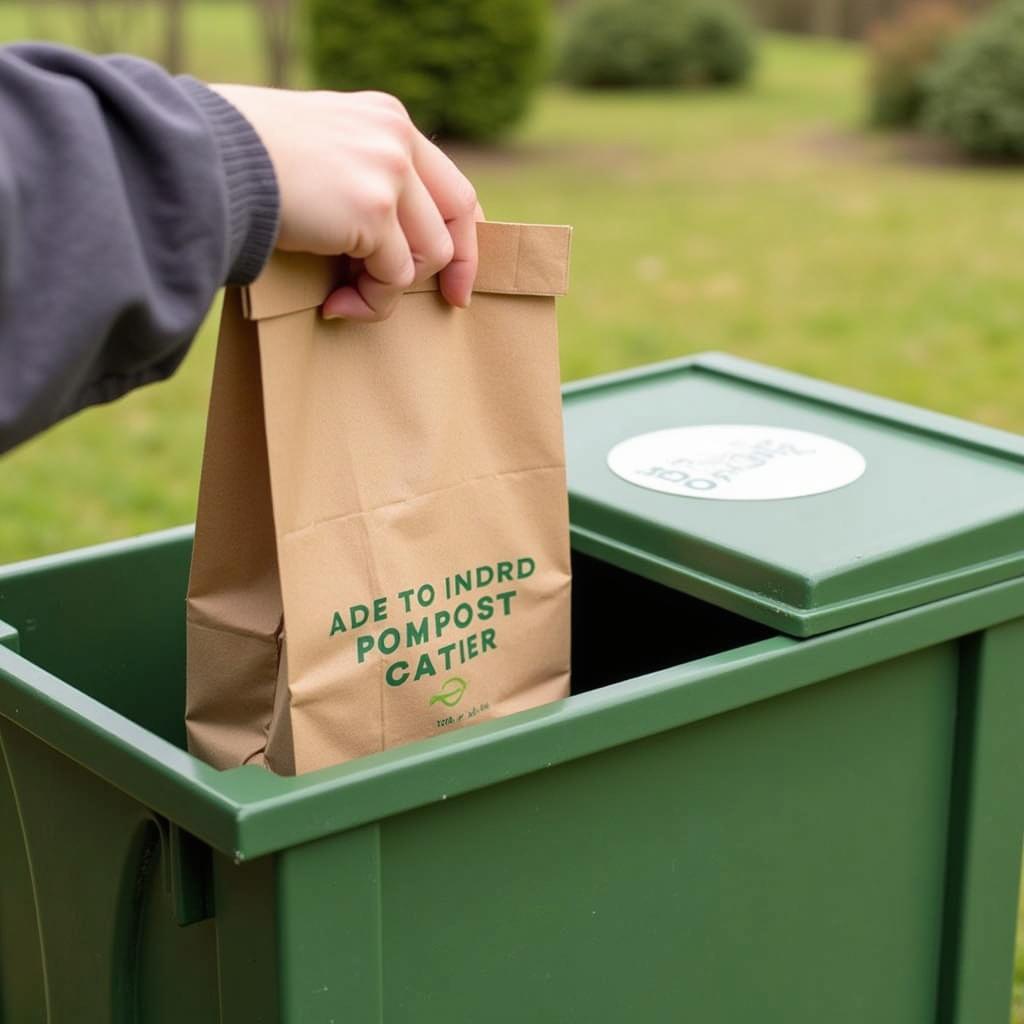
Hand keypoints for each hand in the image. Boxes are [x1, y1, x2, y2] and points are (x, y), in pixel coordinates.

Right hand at [208, 85, 482, 319]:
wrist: (207, 157)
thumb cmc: (244, 161)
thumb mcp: (320, 149)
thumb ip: (361, 176)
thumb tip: (387, 239)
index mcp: (386, 120)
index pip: (451, 182)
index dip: (466, 232)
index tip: (460, 273)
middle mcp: (395, 139)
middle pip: (455, 218)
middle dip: (457, 268)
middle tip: (450, 304)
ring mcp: (387, 173)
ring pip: (427, 256)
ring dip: (389, 290)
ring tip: (346, 298)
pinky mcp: (371, 212)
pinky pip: (394, 279)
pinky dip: (369, 303)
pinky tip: (334, 305)